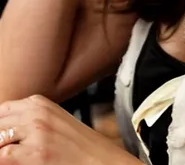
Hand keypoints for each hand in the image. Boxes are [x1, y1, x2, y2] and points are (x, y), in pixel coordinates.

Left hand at [0, 95, 136, 163]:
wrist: (98, 159)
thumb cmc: (76, 145)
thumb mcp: (52, 121)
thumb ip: (28, 120)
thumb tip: (4, 132)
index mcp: (38, 102)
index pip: (2, 111)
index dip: (0, 127)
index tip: (3, 138)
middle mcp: (35, 113)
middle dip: (0, 139)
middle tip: (8, 151)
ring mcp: (36, 132)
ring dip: (2, 149)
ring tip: (13, 157)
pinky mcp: (36, 153)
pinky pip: (3, 156)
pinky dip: (4, 159)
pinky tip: (16, 163)